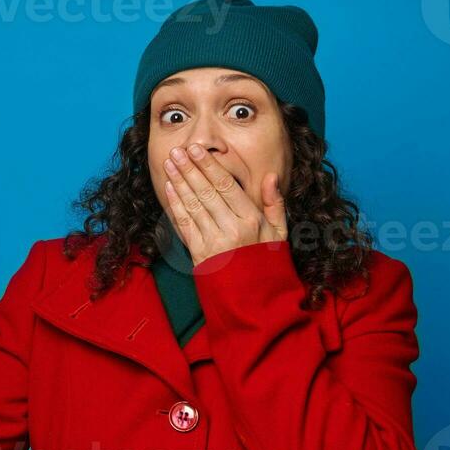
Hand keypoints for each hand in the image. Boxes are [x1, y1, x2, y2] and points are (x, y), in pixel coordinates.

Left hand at [161, 145, 287, 265]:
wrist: (252, 300)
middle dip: (190, 169)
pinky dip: (175, 205)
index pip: (227, 187)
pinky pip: (184, 224)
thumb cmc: (266, 262)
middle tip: (177, 150)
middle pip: (206, 192)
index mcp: (251, 221)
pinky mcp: (199, 254)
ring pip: (193, 205)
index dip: (210, 166)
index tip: (197, 150)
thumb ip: (275, 204)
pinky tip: (169, 188)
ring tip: (169, 163)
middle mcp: (231, 230)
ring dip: (179, 182)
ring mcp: (213, 242)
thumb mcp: (280, 234)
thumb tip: (271, 177)